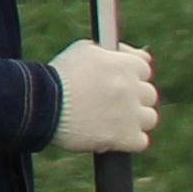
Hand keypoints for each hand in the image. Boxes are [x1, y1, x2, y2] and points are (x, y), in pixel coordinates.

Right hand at [49, 39, 158, 153]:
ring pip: (149, 118)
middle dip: (134, 98)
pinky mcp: (125, 138)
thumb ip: (111, 50)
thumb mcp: (83, 50)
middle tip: (114, 103)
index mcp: (125, 65)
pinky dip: (130, 141)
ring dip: (136, 120)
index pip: (145, 69)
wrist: (43, 106)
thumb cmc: (59, 76)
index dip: (132, 76)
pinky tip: (114, 137)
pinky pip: (141, 141)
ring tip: (114, 121)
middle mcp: (132, 88)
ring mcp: (131, 114)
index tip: (121, 82)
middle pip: (149, 94)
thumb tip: (136, 54)